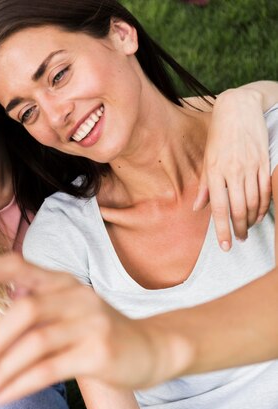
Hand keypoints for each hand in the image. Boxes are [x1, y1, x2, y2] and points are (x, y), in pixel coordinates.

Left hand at [0, 254, 181, 405]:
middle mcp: (74, 294)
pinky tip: (1, 396)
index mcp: (60, 281)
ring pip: (34, 343)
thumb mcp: (66, 312)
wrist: (152, 349)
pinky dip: (18, 384)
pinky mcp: (99, 350)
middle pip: (24, 311)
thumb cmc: (95, 333)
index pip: (16, 263)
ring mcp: (89, 321)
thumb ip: (32, 315)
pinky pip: (48, 369)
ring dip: (0, 371)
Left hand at [194, 88, 270, 250]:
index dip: (222, 230)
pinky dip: (263, 206)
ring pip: (253, 202)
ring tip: (247, 229)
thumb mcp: (207, 159)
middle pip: (238, 209)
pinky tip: (259, 214)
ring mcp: (251, 167)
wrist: (239, 108)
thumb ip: (204, 185)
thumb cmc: (218, 135)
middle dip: (238, 230)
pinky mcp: (264, 162)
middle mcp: (233, 171)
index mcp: (215, 172)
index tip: (224, 245)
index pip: (219, 209)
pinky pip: (265, 190)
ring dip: (251, 220)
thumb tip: (197, 208)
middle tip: (238, 241)